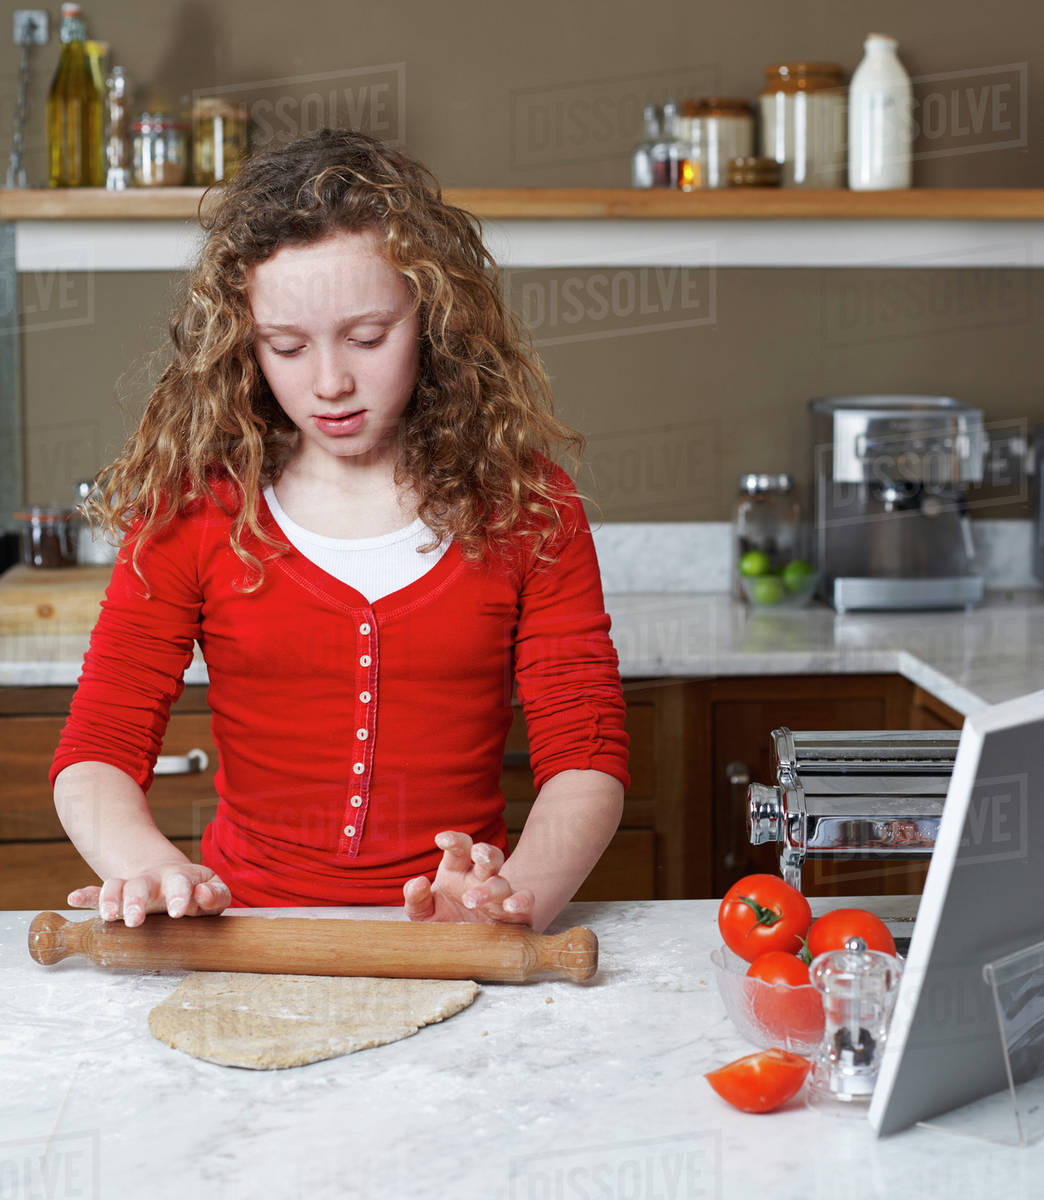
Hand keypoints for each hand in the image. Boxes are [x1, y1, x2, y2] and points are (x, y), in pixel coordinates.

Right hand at [67, 862, 230, 927]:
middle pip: (142, 885)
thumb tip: (202, 894)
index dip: (179, 896)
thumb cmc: (196, 891)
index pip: (180, 882)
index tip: (177, 912)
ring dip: (110, 899)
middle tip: (134, 921)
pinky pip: (98, 893)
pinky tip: (74, 898)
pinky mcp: (117, 896)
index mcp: (180, 877)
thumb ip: (216, 895)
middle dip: (136, 901)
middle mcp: (154, 880)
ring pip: (117, 887)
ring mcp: (133, 886)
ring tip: (108, 916)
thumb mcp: (214, 892)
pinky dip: (86, 895)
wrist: (171, 878)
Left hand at [403, 831, 533, 924]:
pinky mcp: (516, 913)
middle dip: (485, 852)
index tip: (441, 840)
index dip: (453, 840)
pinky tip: (511, 906)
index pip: (460, 848)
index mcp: (457, 871)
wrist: (464, 950)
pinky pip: (525, 900)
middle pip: (488, 856)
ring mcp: (499, 894)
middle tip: (477, 855)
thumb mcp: (423, 913)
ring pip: (502, 881)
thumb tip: (418, 883)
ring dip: (491, 887)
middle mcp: (480, 879)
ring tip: (472, 899)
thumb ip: (416, 898)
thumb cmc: (443, 922)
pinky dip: (522, 900)